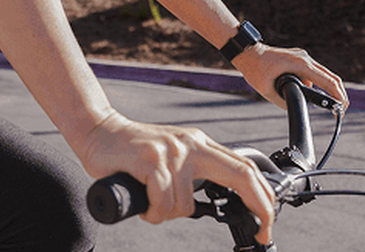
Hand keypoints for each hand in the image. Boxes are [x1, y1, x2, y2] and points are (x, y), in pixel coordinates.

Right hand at [79, 112, 276, 245]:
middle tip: (262, 233)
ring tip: (151, 203)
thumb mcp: (172, 157)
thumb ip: (193, 173)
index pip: (243, 167)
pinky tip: (143, 203)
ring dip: (167, 215)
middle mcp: (191, 143)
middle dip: (260, 207)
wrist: (98, 132)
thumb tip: (216, 201)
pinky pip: (163, 203)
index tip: (267, 221)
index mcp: (199, 143)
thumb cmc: (132, 153)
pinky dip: (153, 213)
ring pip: (186, 205)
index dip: (263, 195)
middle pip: (241, 174)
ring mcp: (172, 151)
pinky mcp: (152, 159)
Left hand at [233, 43, 347, 111]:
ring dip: (327, 88)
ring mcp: (302, 57)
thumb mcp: (268, 91)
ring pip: (322, 74)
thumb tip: (296, 107)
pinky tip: (310, 93)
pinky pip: (313, 72)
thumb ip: (285, 101)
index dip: (338, 95)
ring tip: (327, 104)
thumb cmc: (255, 69)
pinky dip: (316, 83)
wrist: (247, 52)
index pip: (327, 81)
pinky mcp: (298, 58)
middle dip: (339, 93)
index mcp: (300, 64)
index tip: (342, 108)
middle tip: (341, 109)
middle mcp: (304, 58)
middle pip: (331, 76)